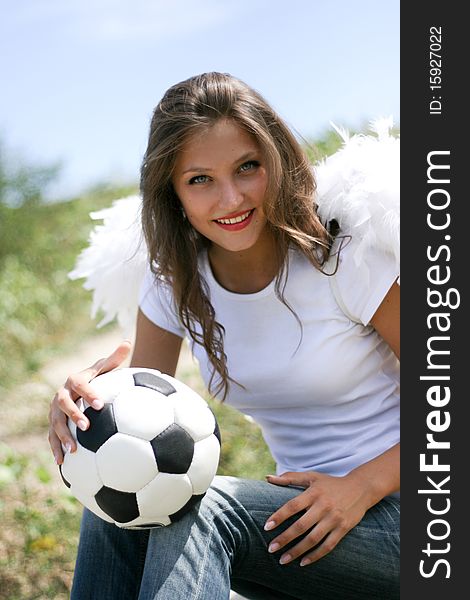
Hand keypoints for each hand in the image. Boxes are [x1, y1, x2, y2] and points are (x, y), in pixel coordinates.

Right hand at [48, 340, 131, 465]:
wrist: (78, 386)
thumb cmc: (97, 378)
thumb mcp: (105, 368)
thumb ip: (115, 358)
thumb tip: (127, 342)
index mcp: (75, 380)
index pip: (80, 385)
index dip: (88, 393)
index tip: (99, 404)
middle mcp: (61, 395)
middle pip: (63, 404)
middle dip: (73, 415)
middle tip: (86, 427)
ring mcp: (55, 410)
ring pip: (55, 423)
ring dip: (62, 436)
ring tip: (73, 450)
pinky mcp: (53, 423)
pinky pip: (52, 437)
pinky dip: (56, 449)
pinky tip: (62, 463)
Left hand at [264, 470, 369, 566]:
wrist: (360, 488)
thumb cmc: (330, 483)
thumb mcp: (312, 477)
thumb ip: (289, 478)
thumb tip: (267, 478)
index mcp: (313, 493)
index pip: (292, 506)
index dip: (279, 516)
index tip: (267, 527)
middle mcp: (323, 506)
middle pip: (300, 526)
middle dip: (284, 539)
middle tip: (270, 548)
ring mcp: (334, 519)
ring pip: (312, 539)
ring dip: (296, 551)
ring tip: (283, 560)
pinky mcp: (343, 529)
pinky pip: (327, 546)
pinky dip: (315, 555)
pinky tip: (303, 562)